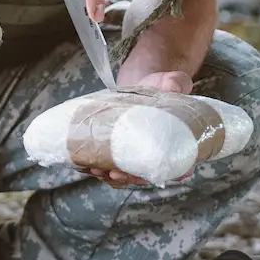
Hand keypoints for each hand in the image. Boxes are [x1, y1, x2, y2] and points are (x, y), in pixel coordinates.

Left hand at [75, 14, 201, 187]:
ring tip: (96, 169)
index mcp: (175, 145)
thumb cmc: (161, 87)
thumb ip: (176, 83)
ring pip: (122, 174)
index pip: (174, 168)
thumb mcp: (172, 82)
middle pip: (142, 176)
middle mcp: (154, 155)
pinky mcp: (116, 151)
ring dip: (108, 175)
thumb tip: (173, 85)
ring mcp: (134, 156)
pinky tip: (83, 164)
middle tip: (114, 172)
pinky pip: (106, 165)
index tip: (145, 175)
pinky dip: (95, 167)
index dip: (159, 174)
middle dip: (127, 177)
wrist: (142, 84)